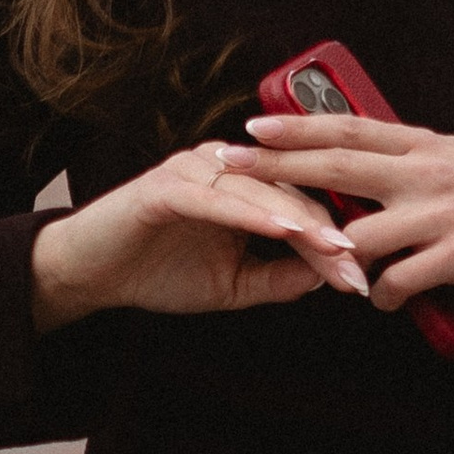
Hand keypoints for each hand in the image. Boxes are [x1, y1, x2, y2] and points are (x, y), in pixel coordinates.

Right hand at [29, 144, 373, 330]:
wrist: (89, 274)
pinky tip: (279, 231)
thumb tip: (328, 278)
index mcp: (243, 185)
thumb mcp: (232, 285)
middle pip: (290, 193)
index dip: (335, 240)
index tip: (364, 277)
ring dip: (299, 222)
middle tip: (359, 268)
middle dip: (328, 233)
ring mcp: (193, 171)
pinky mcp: (166, 186)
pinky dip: (250, 214)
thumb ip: (278, 278)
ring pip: (261, 192)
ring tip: (333, 250)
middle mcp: (223, 169)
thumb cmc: (156, 271)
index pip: (302, 206)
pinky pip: (217, 199)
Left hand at [242, 113, 453, 310]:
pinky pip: (398, 280)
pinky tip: (384, 298)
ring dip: (337, 257)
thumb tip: (350, 151)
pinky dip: (381, 294)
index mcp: (425, 145)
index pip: (350, 128)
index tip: (253, 127)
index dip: (298, 126)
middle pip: (339, 167)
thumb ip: (404, 156)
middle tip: (230, 168)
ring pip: (361, 235)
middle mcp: (429, 172)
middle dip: (279, 167)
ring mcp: (444, 213)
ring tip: (338, 268)